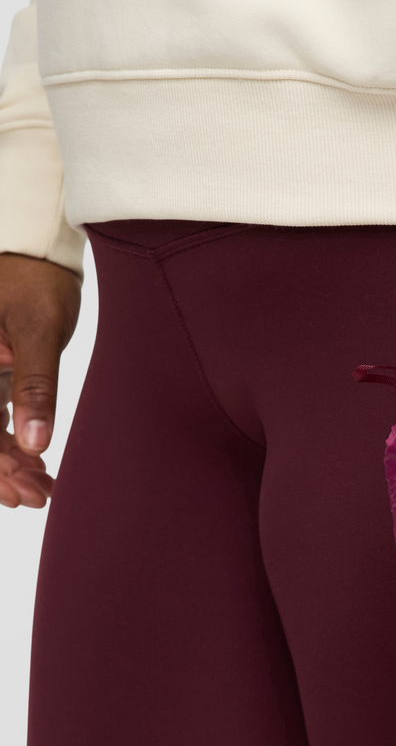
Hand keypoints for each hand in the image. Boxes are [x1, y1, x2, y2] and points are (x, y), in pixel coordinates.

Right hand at [0, 253, 81, 508]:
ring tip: (42, 489)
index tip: (17, 490)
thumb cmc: (37, 279)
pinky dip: (14, 440)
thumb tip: (33, 444)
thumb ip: (35, 386)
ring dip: (9, 460)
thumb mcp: (38, 330)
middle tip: (36, 497)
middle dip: (0, 469)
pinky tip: (37, 463)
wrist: (38, 249)